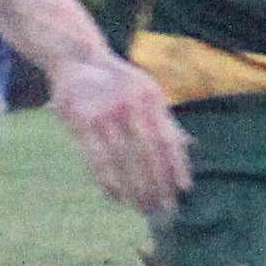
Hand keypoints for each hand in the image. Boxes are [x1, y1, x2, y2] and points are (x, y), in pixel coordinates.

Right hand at [48, 53, 193, 217]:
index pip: (169, 139)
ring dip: (135, 188)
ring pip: (125, 160)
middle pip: (149, 153)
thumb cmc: (115, 80)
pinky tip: (115, 197)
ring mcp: (106, 112)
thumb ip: (164, 117)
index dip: (178, 166)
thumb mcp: (145, 91)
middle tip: (163, 208)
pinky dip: (108, 180)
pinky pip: (97, 158)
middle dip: (158, 184)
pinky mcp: (81, 121)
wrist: (76, 57)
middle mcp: (132, 104)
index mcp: (153, 97)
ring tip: (143, 208)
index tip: (183, 190)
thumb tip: (188, 146)